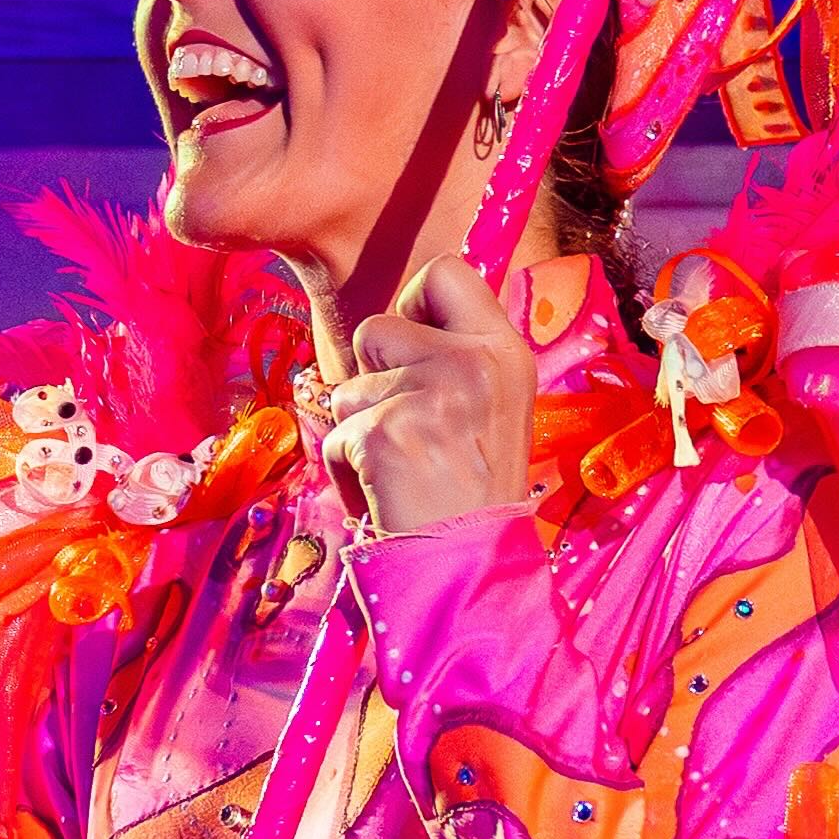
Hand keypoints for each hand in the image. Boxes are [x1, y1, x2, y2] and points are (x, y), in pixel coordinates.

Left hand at [312, 251, 536, 536]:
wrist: (473, 567)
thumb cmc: (472, 494)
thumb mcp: (491, 409)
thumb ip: (457, 359)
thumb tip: (404, 319)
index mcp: (505, 352)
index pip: (445, 272)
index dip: (413, 304)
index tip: (415, 348)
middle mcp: (473, 363)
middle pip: (378, 328)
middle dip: (374, 377)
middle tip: (409, 429)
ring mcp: (430, 396)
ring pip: (347, 386)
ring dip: (360, 430)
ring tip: (404, 469)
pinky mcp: (385, 432)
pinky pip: (334, 435)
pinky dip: (348, 469)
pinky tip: (388, 493)